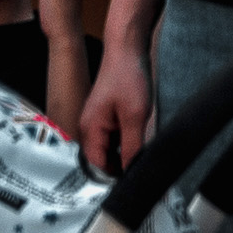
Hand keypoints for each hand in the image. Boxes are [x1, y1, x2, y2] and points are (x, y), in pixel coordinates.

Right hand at [80, 42, 152, 171]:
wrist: (127, 49)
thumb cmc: (128, 76)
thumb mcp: (135, 116)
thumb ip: (133, 146)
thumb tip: (132, 171)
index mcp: (90, 130)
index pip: (97, 167)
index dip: (114, 178)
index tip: (134, 183)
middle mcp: (90, 129)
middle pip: (102, 161)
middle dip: (120, 167)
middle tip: (142, 170)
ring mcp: (98, 123)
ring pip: (110, 150)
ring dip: (125, 154)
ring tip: (142, 153)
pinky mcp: (107, 118)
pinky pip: (115, 139)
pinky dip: (126, 142)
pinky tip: (140, 139)